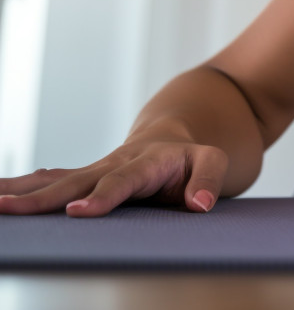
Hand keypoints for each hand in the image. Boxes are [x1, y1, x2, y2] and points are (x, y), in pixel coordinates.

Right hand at [0, 138, 227, 216]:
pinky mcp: (80, 178)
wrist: (169, 140)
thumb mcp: (214, 162)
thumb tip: (200, 204)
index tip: (79, 213)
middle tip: (7, 208)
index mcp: (145, 164)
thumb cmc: (192, 158)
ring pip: (52, 182)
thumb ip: (210, 180)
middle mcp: (112, 165)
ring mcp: (92, 171)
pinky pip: (47, 183)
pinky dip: (19, 187)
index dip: (102, 198)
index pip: (121, 183)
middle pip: (74, 183)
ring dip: (19, 191)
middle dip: (41, 199)